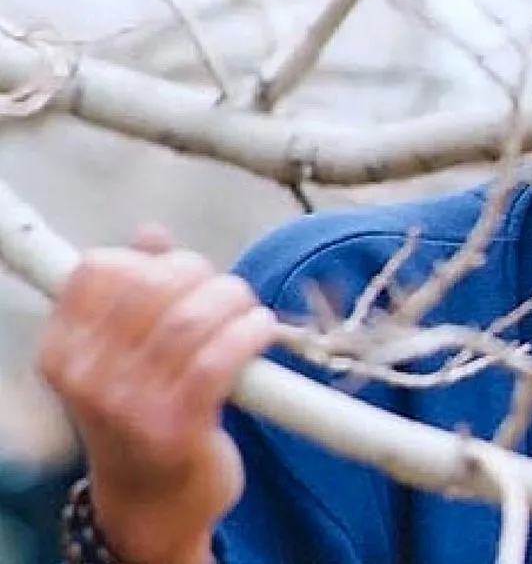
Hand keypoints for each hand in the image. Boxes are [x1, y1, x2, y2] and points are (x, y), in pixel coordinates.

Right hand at [38, 224, 276, 563]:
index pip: (99, 270)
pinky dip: (249, 333)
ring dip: (235, 301)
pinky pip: (219, 358)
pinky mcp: (177, 427)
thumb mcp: (124, 355)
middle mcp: (87, 377)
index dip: (150, 260)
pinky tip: (262, 330)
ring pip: (191, 317)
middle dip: (204, 275)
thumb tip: (151, 232)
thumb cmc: (145, 416)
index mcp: (64, 351)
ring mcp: (129, 405)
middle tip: (227, 292)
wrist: (154, 502)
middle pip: (153, 285)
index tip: (180, 275)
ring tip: (249, 311)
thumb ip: (135, 292)